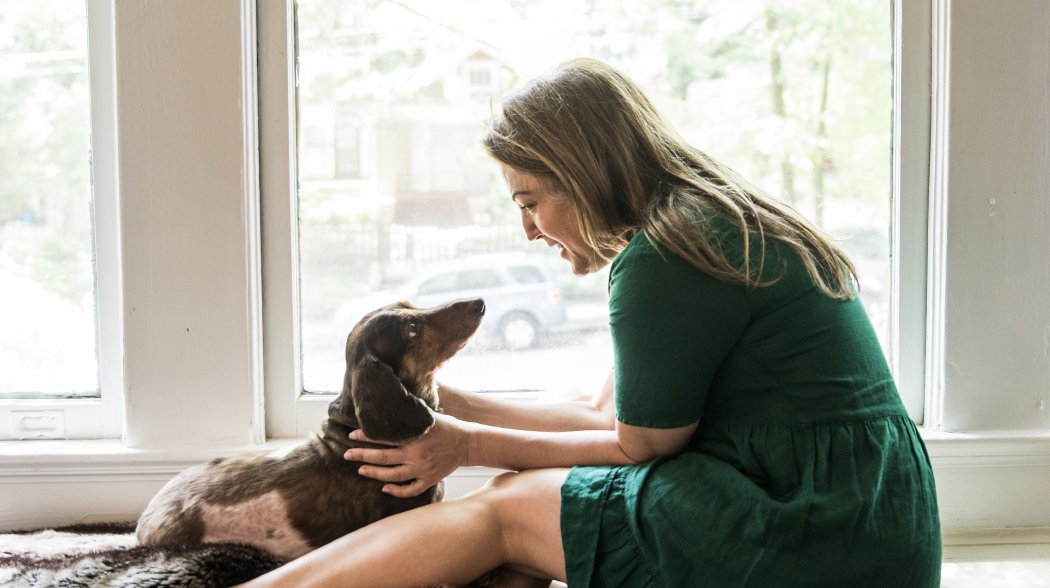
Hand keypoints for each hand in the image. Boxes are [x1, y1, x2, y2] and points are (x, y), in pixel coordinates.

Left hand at [344, 412, 470, 497]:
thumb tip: (390, 402)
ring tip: (360, 470)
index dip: (366, 437)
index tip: (352, 435)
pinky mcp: (430, 479)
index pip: (384, 437)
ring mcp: (422, 468)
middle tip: (347, 454)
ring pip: (393, 475)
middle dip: (362, 455)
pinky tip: (385, 488)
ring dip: (374, 473)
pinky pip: (411, 490)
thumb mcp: (428, 415)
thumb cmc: (447, 427)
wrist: (468, 443)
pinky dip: (397, 491)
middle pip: (383, 457)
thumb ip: (410, 415)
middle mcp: (416, 454)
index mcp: (414, 436)